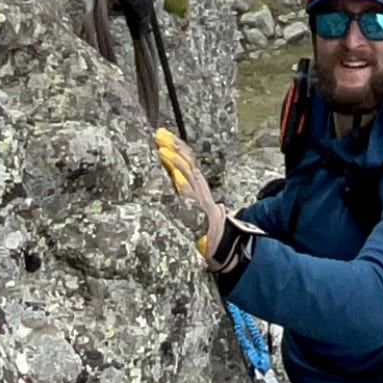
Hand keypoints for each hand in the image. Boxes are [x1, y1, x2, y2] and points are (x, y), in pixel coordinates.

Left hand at [154, 129, 230, 254]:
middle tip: (160, 134)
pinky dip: (183, 184)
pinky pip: (190, 196)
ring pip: (188, 174)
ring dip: (175, 161)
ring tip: (163, 149)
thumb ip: (200, 202)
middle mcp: (201, 189)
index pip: (188, 161)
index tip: (164, 135)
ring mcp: (201, 199)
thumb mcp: (203, 212)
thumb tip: (211, 201)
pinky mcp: (200, 211)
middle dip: (174, 147)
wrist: (222, 248)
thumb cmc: (207, 230)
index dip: (177, 147)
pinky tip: (175, 175)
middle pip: (188, 162)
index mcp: (199, 187)